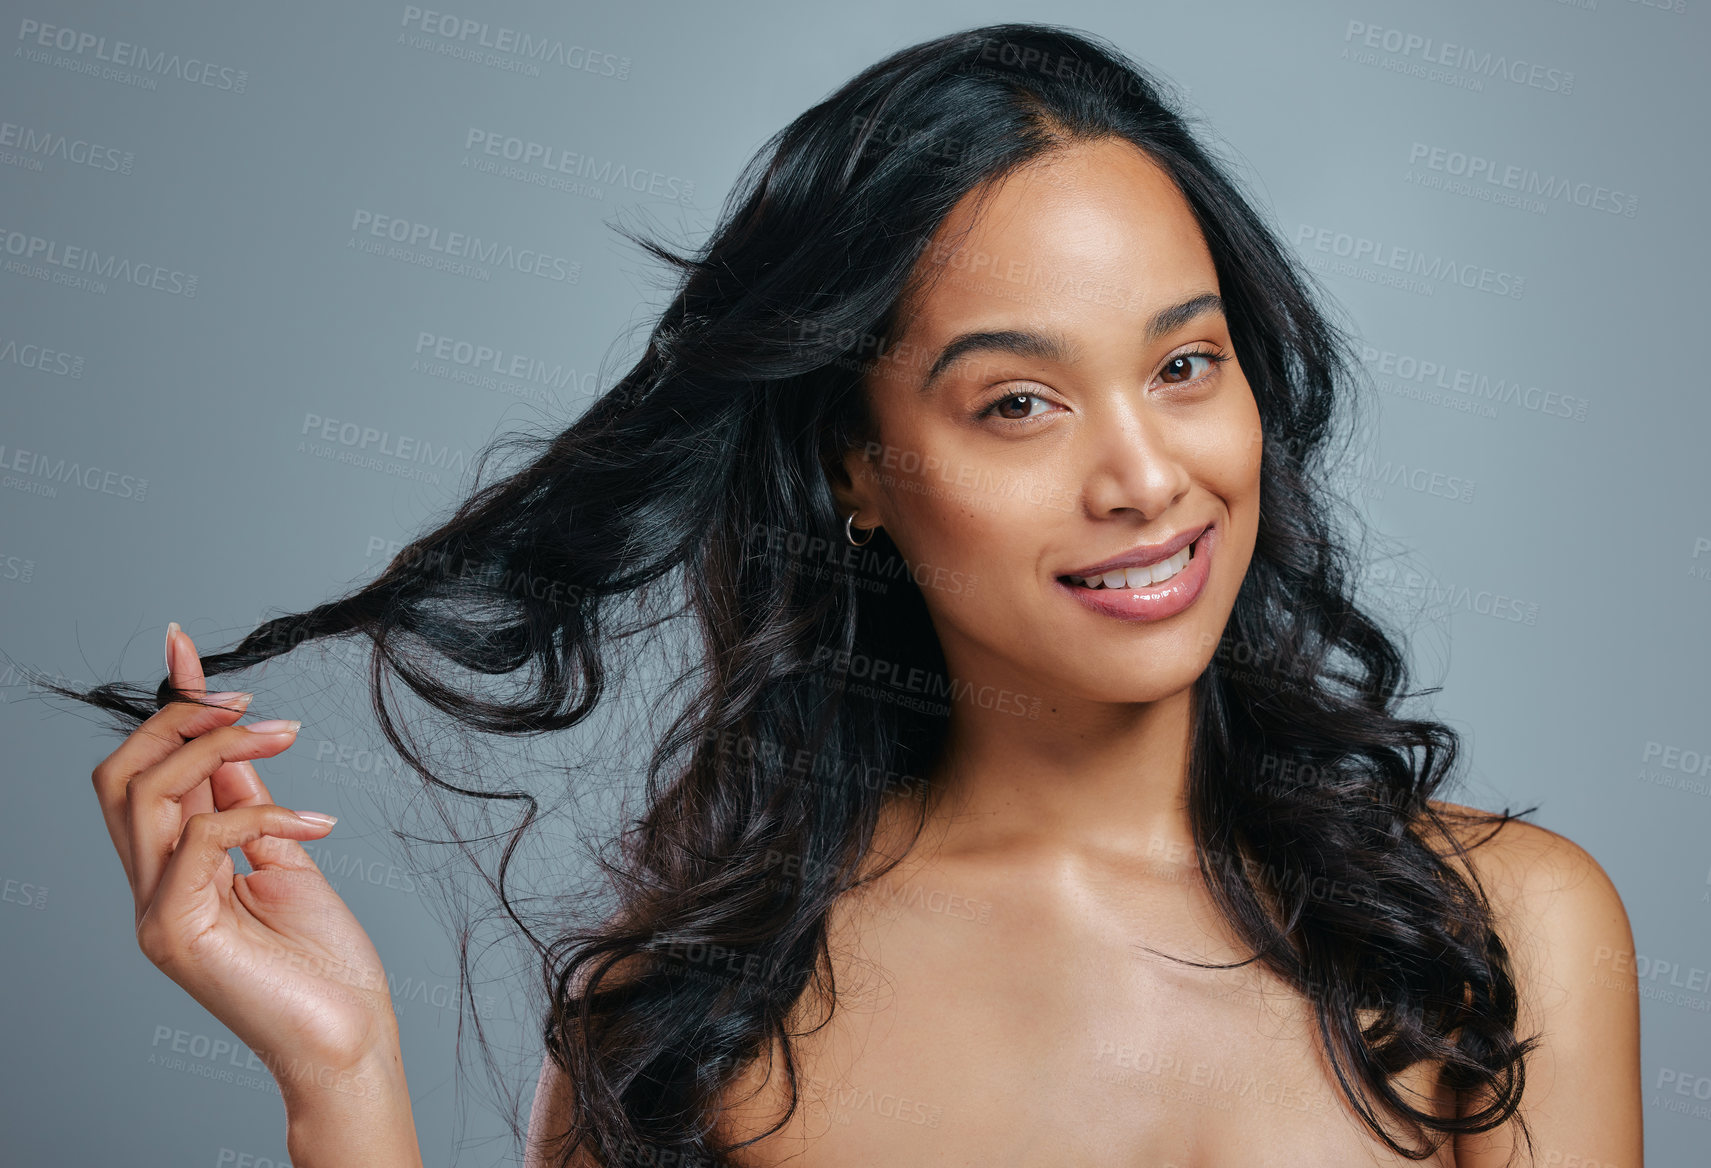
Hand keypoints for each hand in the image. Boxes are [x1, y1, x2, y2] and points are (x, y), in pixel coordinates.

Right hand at [91, 622, 403, 1103]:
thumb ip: (253, 808)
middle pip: (123, 776)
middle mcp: (152, 888)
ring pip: (148, 794)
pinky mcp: (176, 932)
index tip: (187, 646)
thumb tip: (242, 744)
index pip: (149, 773)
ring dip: (220, 750)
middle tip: (250, 703)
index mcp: (175, 870)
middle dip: (181, 720)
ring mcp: (156, 912)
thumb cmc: (325, 965)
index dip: (166, 707)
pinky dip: (261, 813)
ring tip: (286, 738)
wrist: (346, 1038)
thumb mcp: (287, 861)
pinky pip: (200, 839)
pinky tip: (315, 825)